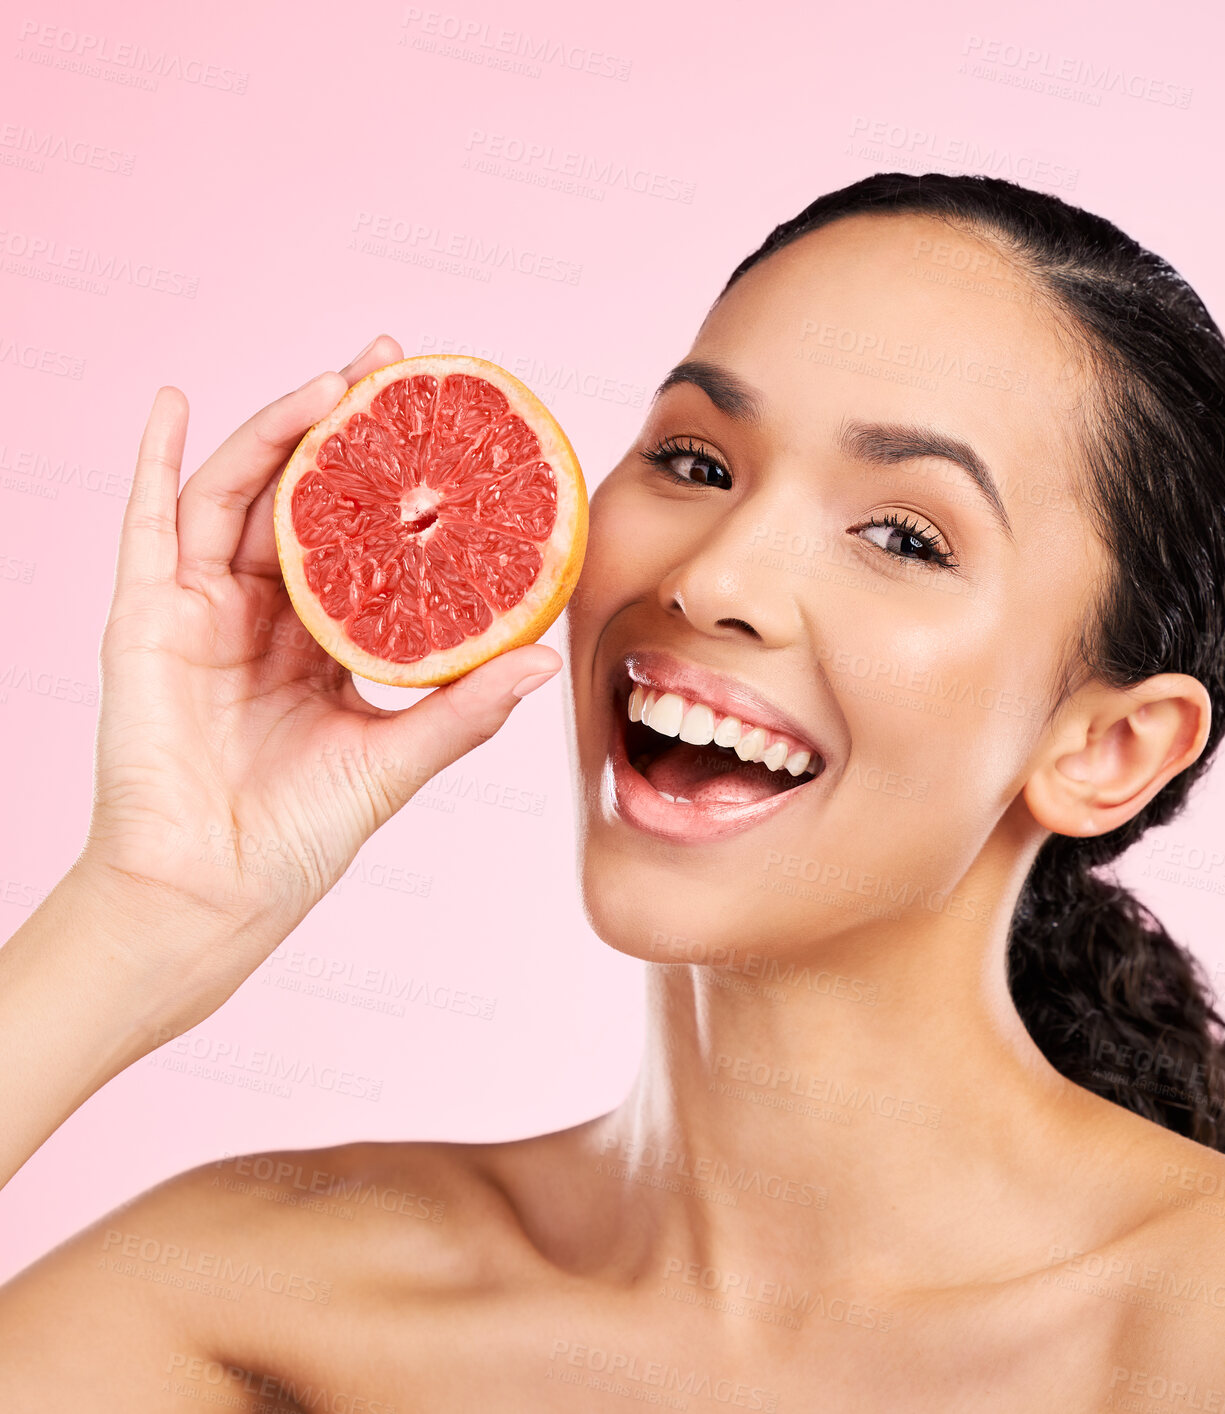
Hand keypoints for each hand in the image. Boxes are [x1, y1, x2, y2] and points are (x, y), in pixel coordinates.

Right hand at [79, 336, 562, 1000]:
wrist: (213, 891)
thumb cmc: (300, 836)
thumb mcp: (396, 759)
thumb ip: (463, 710)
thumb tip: (543, 661)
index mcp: (326, 641)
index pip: (364, 537)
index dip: (396, 478)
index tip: (441, 421)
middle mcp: (266, 614)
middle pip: (302, 497)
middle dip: (342, 428)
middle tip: (388, 363)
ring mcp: (202, 609)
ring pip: (237, 494)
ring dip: (278, 431)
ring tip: (327, 382)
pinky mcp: (147, 617)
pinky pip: (146, 524)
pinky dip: (152, 459)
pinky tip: (170, 400)